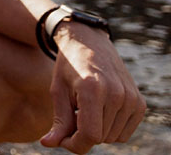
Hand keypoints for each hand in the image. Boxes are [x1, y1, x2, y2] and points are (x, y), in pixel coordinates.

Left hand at [40, 22, 146, 153]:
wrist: (89, 43)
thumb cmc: (68, 67)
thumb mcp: (58, 91)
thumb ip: (58, 121)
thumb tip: (48, 144)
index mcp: (92, 89)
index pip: (89, 135)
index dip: (74, 144)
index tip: (62, 139)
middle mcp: (117, 94)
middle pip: (100, 138)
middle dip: (82, 134)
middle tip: (73, 114)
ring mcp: (131, 98)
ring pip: (112, 138)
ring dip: (97, 131)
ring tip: (86, 109)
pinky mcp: (139, 103)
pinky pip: (124, 133)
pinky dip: (110, 129)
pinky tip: (100, 110)